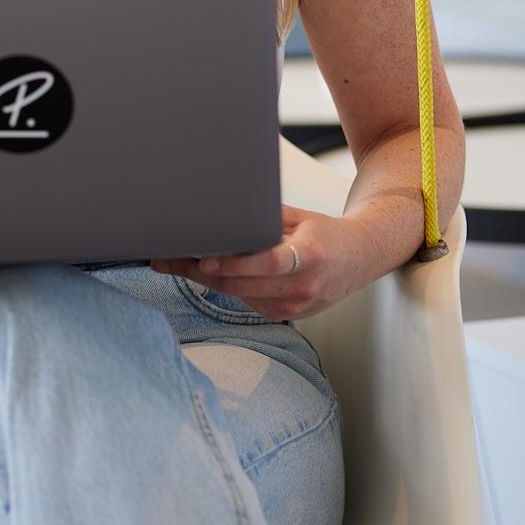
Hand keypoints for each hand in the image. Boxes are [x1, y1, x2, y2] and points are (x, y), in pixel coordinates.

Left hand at [152, 205, 350, 321]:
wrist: (358, 259)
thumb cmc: (325, 234)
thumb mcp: (298, 218)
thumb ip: (263, 217)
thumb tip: (222, 208)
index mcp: (310, 257)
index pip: (268, 263)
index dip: (235, 264)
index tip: (205, 259)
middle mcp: (303, 287)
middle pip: (242, 284)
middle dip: (199, 272)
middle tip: (167, 258)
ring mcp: (295, 306)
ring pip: (237, 294)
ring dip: (205, 279)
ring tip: (174, 261)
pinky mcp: (286, 315)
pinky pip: (246, 301)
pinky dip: (226, 286)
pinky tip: (207, 272)